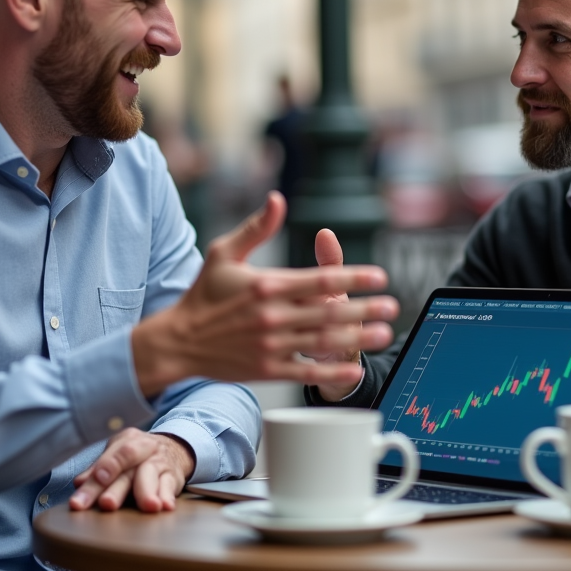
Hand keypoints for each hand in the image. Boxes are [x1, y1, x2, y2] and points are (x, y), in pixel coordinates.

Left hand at [69, 429, 193, 511]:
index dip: (107, 466)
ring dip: (147, 492)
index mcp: (129, 441)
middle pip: (129, 470)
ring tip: (147, 507)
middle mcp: (146, 450)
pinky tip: (165, 507)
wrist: (174, 447)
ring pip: (151, 475)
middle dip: (117, 489)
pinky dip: (167, 496)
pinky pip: (170, 486)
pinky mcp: (173, 478)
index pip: (117, 453)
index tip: (93, 481)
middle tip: (106, 504)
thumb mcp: (119, 453)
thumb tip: (78, 483)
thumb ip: (99, 468)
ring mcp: (161, 463)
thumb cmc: (138, 455)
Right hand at [131, 192, 397, 394]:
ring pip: (323, 342)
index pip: (319, 280)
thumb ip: (256, 228)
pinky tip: (354, 368)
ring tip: (383, 333)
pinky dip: (332, 371)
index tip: (379, 276)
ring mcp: (271, 345)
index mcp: (267, 285)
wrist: (179, 341)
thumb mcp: (224, 253)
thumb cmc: (203, 294)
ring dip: (357, 338)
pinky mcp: (267, 369)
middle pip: (329, 312)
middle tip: (391, 305)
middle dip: (365, 308)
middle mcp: (272, 316)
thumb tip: (278, 198)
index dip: (353, 277)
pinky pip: (306, 372)